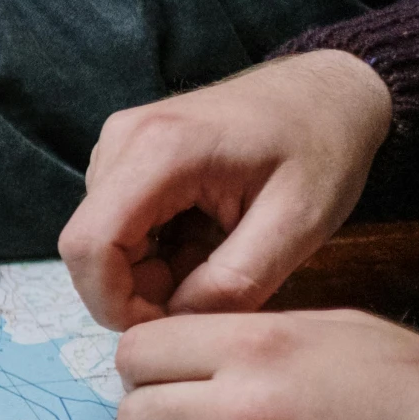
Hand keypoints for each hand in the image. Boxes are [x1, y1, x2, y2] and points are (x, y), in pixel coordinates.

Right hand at [58, 51, 391, 329]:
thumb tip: (176, 325)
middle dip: (136, 291)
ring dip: (148, 272)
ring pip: (101, 241)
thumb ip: (232, 283)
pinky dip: (151, 252)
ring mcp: (117, 145)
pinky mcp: (124, 155)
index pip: (89, 246)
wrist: (329, 92)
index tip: (170, 327)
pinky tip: (202, 240)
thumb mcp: (298, 225)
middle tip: (206, 297)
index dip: (114, 303)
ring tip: (216, 260)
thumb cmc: (324, 149)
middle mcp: (121, 141)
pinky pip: (115, 224)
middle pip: (89, 247)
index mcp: (159, 150)